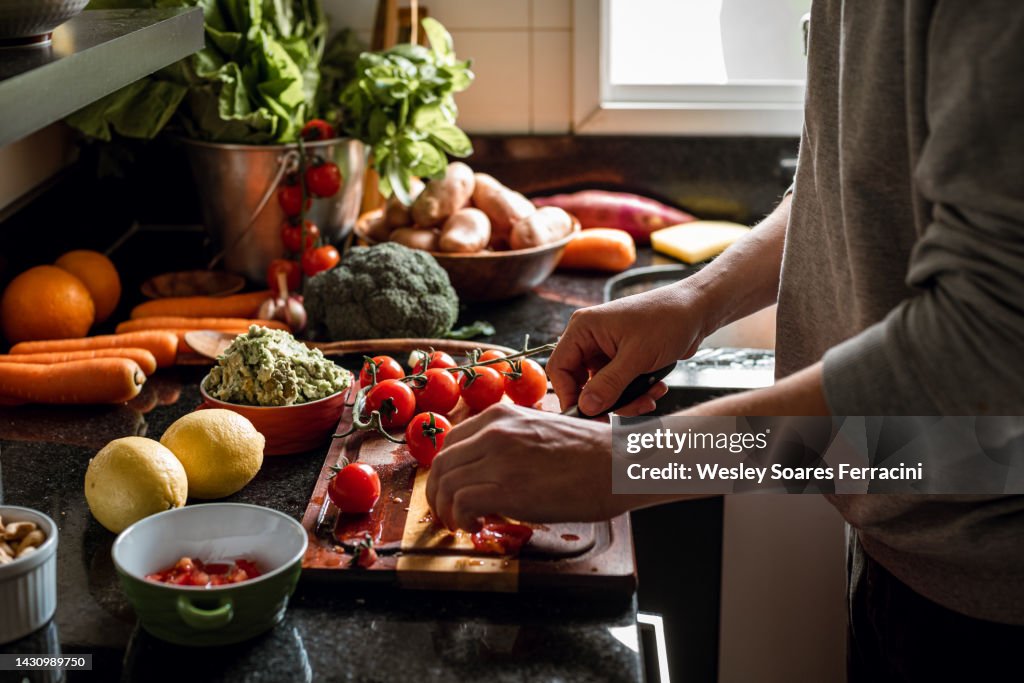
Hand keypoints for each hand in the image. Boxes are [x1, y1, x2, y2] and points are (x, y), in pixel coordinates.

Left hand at [425, 403, 619, 530]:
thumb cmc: (592, 452)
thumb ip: (511, 442)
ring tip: (462, 524)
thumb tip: (493, 469)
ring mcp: (498, 458)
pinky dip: (461, 519)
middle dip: (438, 493)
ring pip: (446, 484)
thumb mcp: (541, 431)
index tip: (451, 489)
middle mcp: (494, 432)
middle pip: (442, 464)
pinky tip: (476, 526)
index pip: (451, 443)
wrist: (620, 463)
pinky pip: (461, 504)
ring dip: (447, 510)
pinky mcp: (506, 487)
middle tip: (448, 513)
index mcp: (501, 415)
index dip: (446, 472)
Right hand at [548, 283, 707, 415]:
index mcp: (584, 328)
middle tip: (627, 411)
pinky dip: (636, 393)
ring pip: (603, 389)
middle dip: (606, 401)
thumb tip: (585, 407)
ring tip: (650, 397)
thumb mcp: (637, 356)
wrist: (697, 310)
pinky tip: (656, 388)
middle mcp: (591, 338)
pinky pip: (620, 386)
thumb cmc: (667, 319)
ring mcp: (607, 349)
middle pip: (581, 382)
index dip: (569, 395)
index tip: (587, 414)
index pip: (560, 368)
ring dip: (626, 399)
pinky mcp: (623, 359)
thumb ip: (608, 384)